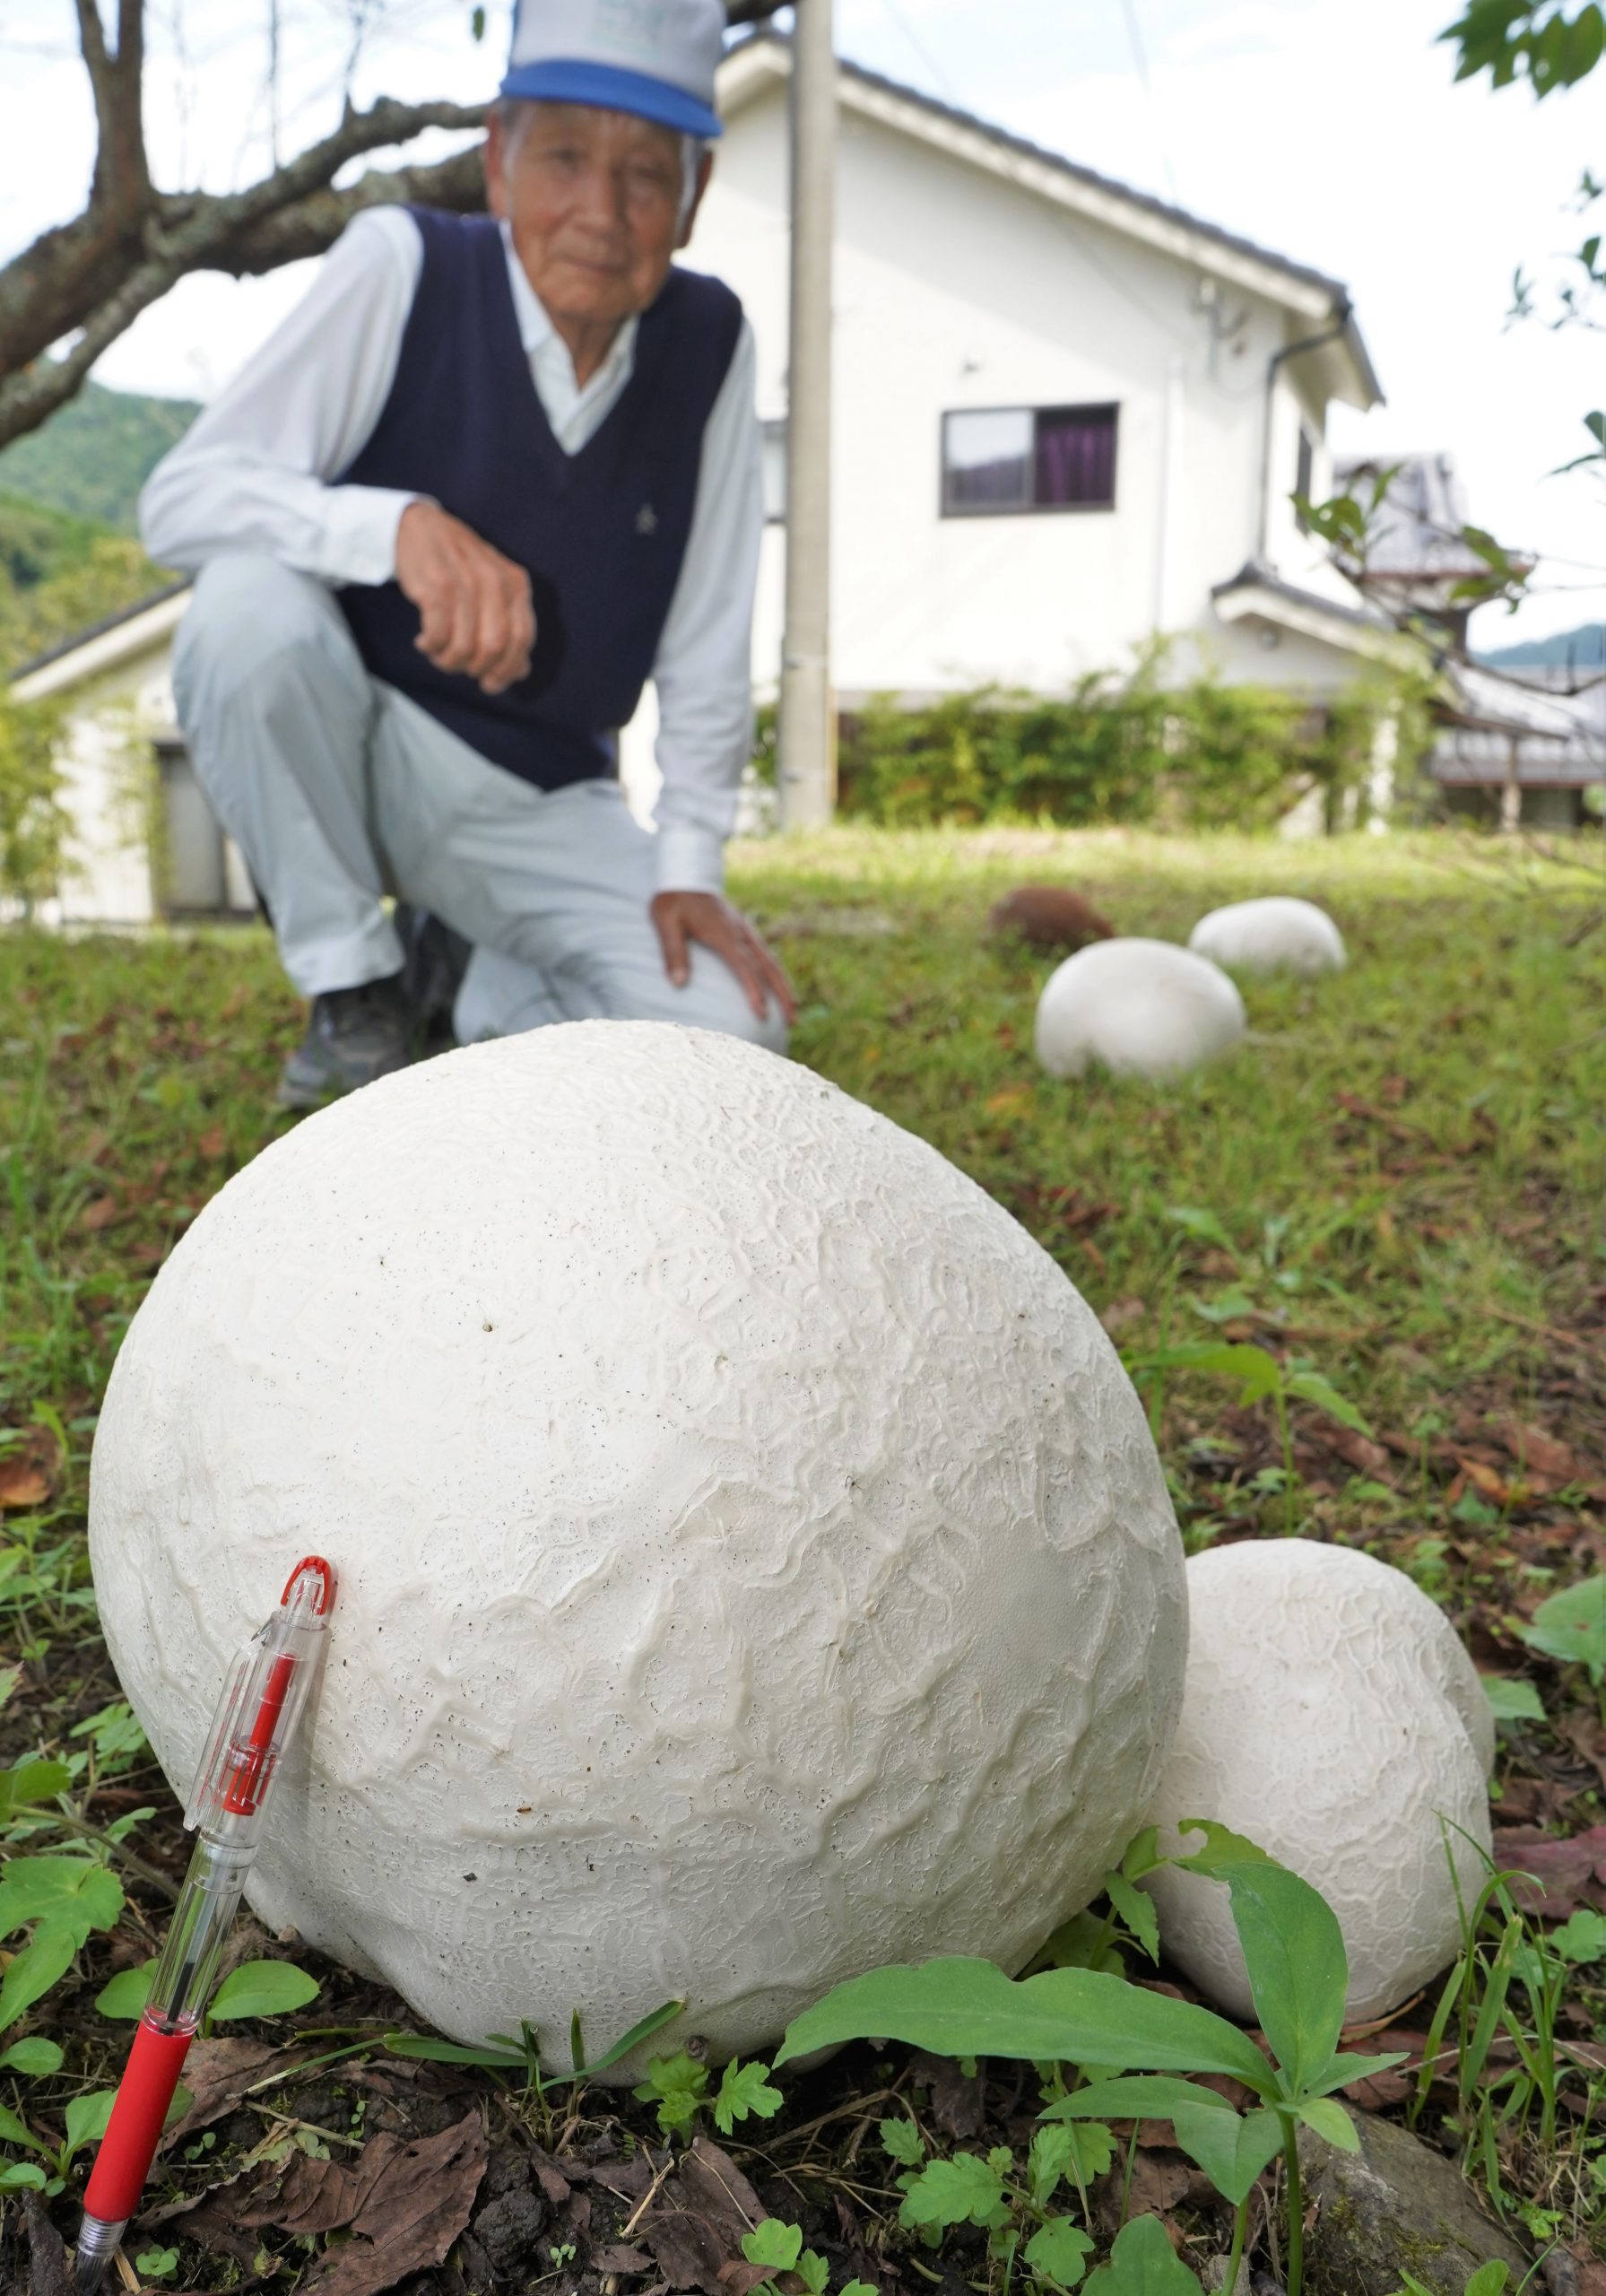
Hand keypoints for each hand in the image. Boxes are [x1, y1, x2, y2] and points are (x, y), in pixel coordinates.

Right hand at [395, 500, 535, 694]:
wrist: (421, 527)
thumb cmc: (460, 567)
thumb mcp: (494, 590)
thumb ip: (511, 626)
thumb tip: (521, 672)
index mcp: (516, 584)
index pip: (521, 639)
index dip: (507, 669)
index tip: (489, 684)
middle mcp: (495, 581)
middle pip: (493, 646)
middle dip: (476, 667)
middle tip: (460, 666)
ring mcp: (465, 581)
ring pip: (464, 645)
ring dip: (448, 660)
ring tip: (438, 653)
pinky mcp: (436, 584)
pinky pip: (438, 634)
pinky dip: (430, 647)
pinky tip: (424, 643)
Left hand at [650, 892, 796, 1028]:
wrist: (685, 873)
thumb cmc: (672, 900)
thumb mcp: (665, 922)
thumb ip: (672, 951)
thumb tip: (678, 983)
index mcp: (722, 932)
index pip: (743, 965)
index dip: (754, 990)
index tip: (761, 1013)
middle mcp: (740, 932)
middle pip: (767, 966)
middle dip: (782, 994)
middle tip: (794, 1020)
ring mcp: (745, 930)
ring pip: (771, 961)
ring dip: (785, 985)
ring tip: (795, 1009)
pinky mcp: (744, 930)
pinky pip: (766, 954)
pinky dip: (776, 972)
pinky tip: (780, 985)